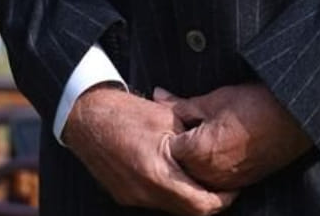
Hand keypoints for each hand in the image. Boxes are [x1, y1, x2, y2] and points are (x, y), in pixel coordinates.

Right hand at [60, 84, 236, 213]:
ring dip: (188, 198)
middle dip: (207, 201)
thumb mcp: (167, 119)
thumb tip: (216, 152)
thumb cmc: (127, 112)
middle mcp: (144, 192)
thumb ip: (192, 141)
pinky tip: (174, 175)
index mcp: (158, 173)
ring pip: (171, 209)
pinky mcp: (124, 195)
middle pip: (187, 212)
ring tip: (199, 178)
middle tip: (221, 186)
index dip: (222, 200)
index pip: (200, 204)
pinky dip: (169, 193)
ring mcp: (132, 197)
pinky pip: (155, 202)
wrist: (86, 117)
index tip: (233, 189)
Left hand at [159, 82, 312, 190]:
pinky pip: (214, 183)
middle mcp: (208, 174)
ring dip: (192, 163)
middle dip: (177, 150)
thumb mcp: (213, 100)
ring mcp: (225, 182)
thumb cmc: (255, 105)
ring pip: (195, 178)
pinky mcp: (240, 184)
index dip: (166, 132)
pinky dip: (210, 170)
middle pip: (178, 168)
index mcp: (197, 152)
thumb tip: (158, 97)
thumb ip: (181, 104)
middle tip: (184, 129)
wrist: (294, 118)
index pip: (166, 148)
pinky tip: (216, 152)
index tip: (172, 121)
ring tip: (202, 140)